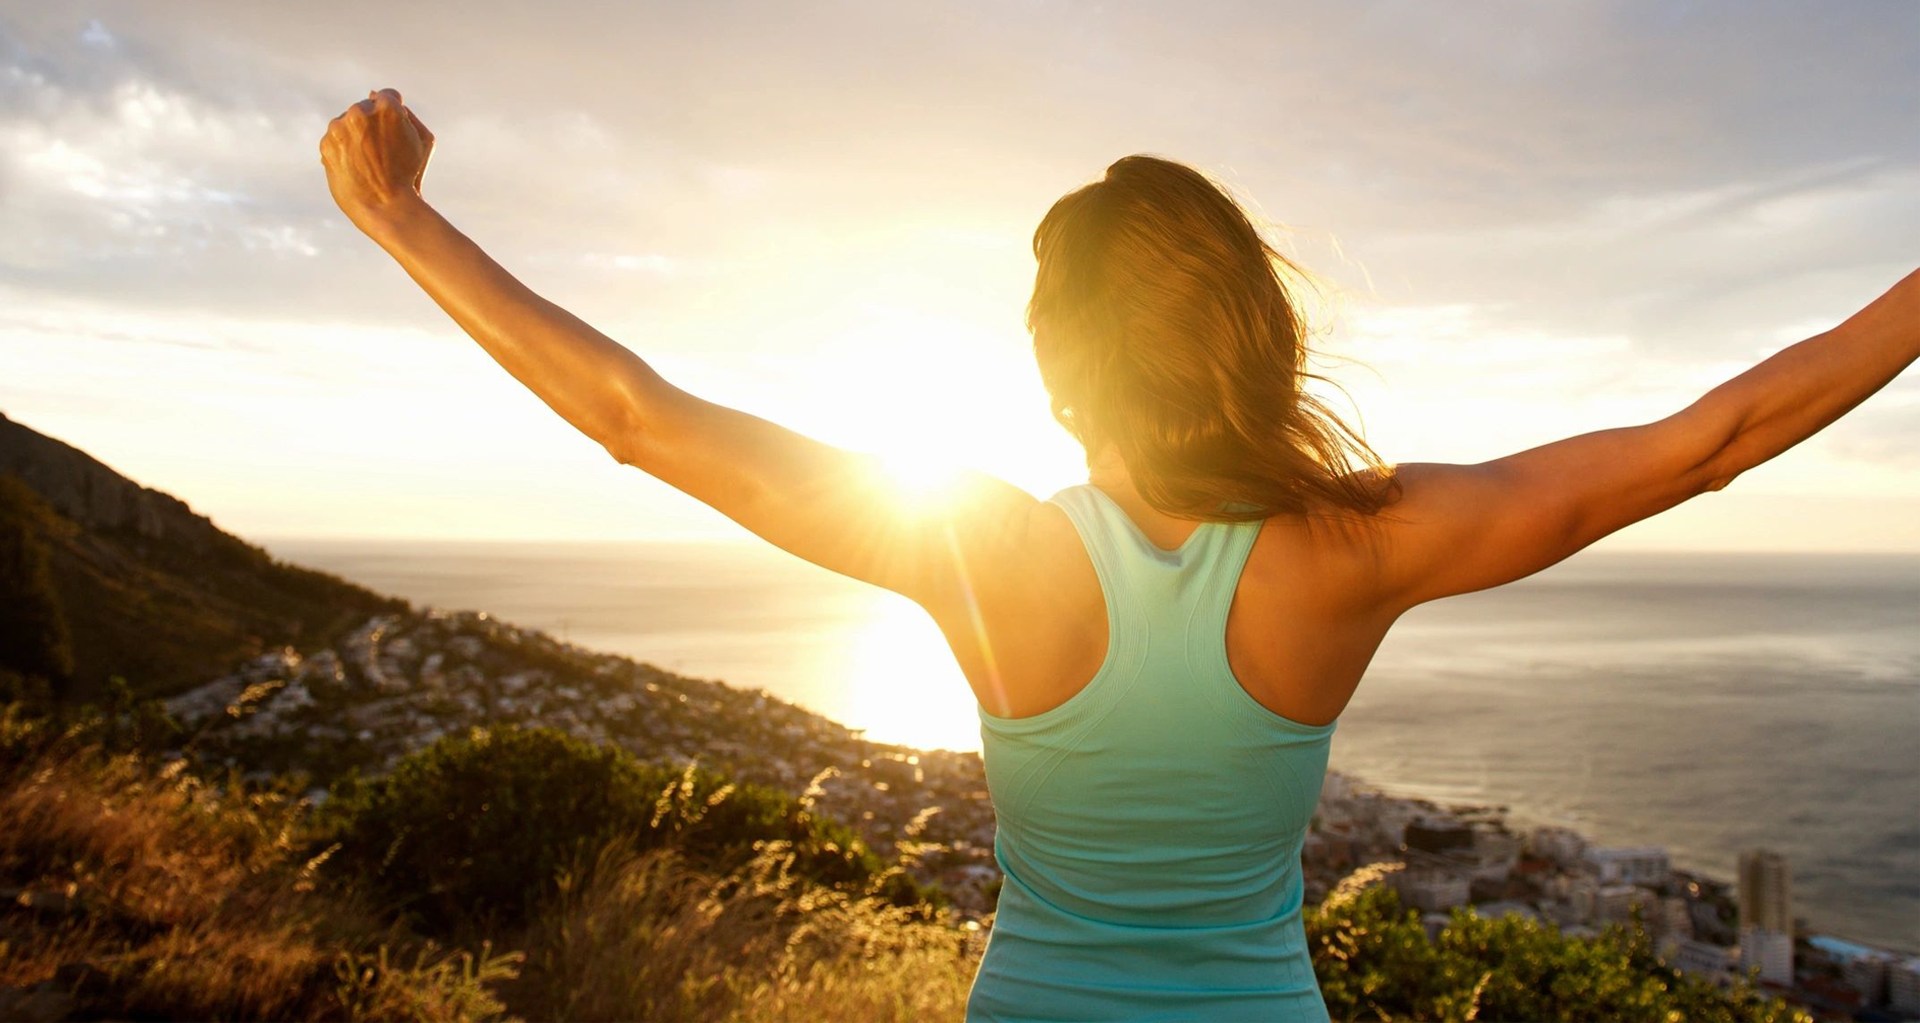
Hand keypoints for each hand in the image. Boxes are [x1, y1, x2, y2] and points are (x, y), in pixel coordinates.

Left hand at [320, 87, 434, 232]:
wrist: (385, 207)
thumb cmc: (409, 174)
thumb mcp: (423, 141)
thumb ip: (406, 114)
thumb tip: (374, 93)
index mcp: (387, 107)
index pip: (388, 96)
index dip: (394, 116)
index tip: (395, 134)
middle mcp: (359, 112)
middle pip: (365, 108)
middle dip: (372, 125)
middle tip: (382, 153)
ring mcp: (339, 127)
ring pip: (347, 123)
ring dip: (356, 137)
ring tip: (369, 162)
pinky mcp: (325, 143)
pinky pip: (335, 140)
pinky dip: (343, 151)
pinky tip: (356, 167)